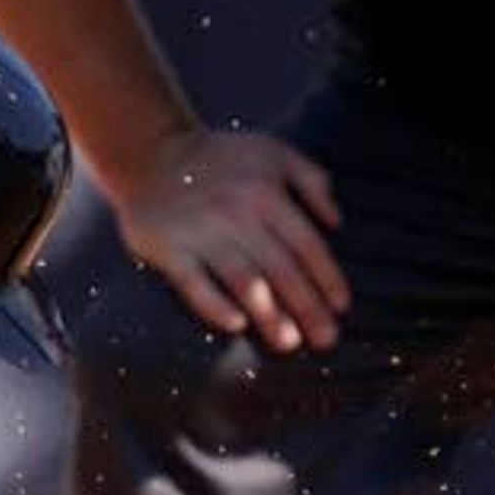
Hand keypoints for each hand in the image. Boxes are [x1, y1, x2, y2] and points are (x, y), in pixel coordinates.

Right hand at [114, 129, 347, 352]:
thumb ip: (313, 179)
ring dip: (269, 313)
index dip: (327, 277)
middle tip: (326, 340)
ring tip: (289, 342)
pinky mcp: (168, 248)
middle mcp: (237, 214)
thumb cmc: (222, 159)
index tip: (341, 307)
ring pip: (243, 280)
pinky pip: (193, 283)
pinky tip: (236, 325)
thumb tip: (337, 222)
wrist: (152, 153)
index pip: (306, 243)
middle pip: (281, 268)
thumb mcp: (274, 152)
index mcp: (267, 193)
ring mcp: (201, 233)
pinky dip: (214, 304)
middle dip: (307, 306)